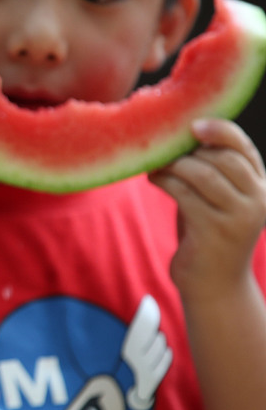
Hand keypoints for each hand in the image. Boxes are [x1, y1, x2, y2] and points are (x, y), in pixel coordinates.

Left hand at [149, 118, 265, 298]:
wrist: (214, 285)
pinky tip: (153, 179)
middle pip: (223, 158)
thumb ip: (210, 172)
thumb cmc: (207, 235)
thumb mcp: (216, 200)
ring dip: (173, 165)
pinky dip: (165, 181)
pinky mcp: (216, 231)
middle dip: (188, 150)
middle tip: (162, 150)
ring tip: (155, 166)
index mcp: (261, 187)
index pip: (244, 148)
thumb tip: (178, 136)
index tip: (192, 124)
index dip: (220, 131)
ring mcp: (239, 216)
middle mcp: (258, 200)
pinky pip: (185, 194)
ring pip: (203, 174)